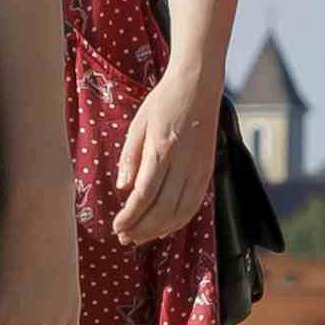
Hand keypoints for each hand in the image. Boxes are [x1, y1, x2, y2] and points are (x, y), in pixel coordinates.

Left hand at [108, 78, 219, 251]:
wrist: (198, 86)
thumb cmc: (163, 102)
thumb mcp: (138, 125)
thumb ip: (130, 158)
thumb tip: (123, 190)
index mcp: (162, 149)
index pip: (144, 195)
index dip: (129, 217)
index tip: (116, 226)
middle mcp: (184, 163)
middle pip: (163, 209)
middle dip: (142, 229)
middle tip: (124, 238)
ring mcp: (199, 169)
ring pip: (181, 212)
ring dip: (159, 230)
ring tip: (140, 237)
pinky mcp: (208, 171)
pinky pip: (194, 205)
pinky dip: (179, 222)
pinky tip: (164, 228)